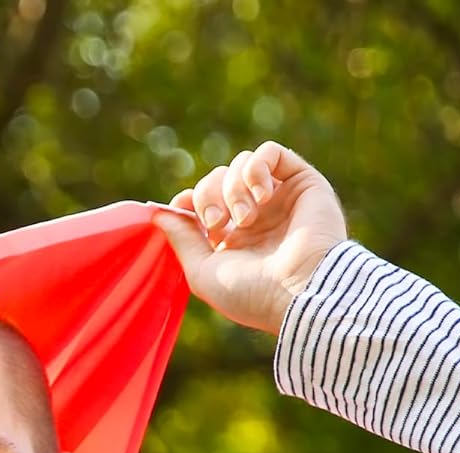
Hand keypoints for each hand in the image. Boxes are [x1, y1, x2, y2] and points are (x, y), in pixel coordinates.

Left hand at [156, 141, 347, 335]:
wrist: (299, 291)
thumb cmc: (252, 293)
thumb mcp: (202, 272)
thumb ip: (181, 239)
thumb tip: (157, 213)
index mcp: (231, 239)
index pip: (201, 202)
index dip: (188, 200)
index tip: (181, 207)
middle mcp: (256, 216)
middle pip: (216, 179)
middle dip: (208, 196)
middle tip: (217, 223)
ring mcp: (278, 198)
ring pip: (240, 165)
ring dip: (233, 189)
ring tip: (246, 219)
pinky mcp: (302, 182)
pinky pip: (270, 152)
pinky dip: (256, 168)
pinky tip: (262, 196)